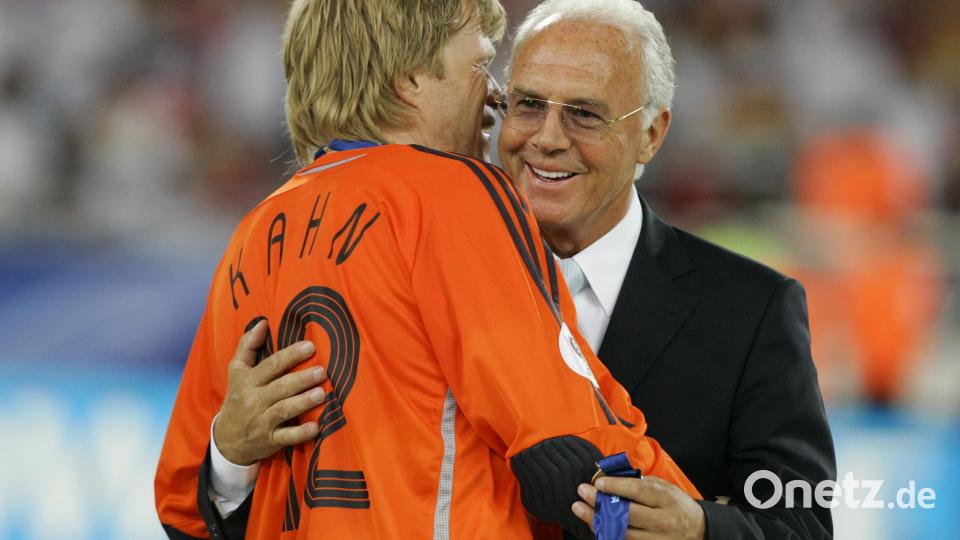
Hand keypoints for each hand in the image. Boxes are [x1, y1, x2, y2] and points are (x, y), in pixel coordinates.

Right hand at [213, 320, 326, 464]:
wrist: (226, 439)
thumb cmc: (238, 398)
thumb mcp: (236, 371)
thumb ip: (247, 345)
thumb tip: (262, 322)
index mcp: (248, 381)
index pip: (271, 365)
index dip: (290, 355)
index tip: (310, 346)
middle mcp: (254, 400)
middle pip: (280, 387)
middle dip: (302, 379)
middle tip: (322, 371)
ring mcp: (262, 421)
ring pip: (284, 410)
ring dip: (303, 402)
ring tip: (321, 394)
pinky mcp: (269, 440)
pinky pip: (286, 437)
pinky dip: (301, 433)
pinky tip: (316, 427)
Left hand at [571, 476, 705, 539]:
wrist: (698, 530)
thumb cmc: (675, 504)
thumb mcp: (663, 487)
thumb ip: (639, 482)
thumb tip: (610, 475)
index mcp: (666, 499)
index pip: (638, 491)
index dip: (616, 486)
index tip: (597, 482)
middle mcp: (663, 521)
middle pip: (627, 513)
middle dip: (601, 502)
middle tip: (582, 492)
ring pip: (623, 533)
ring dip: (598, 520)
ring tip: (581, 509)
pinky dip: (608, 534)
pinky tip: (595, 524)